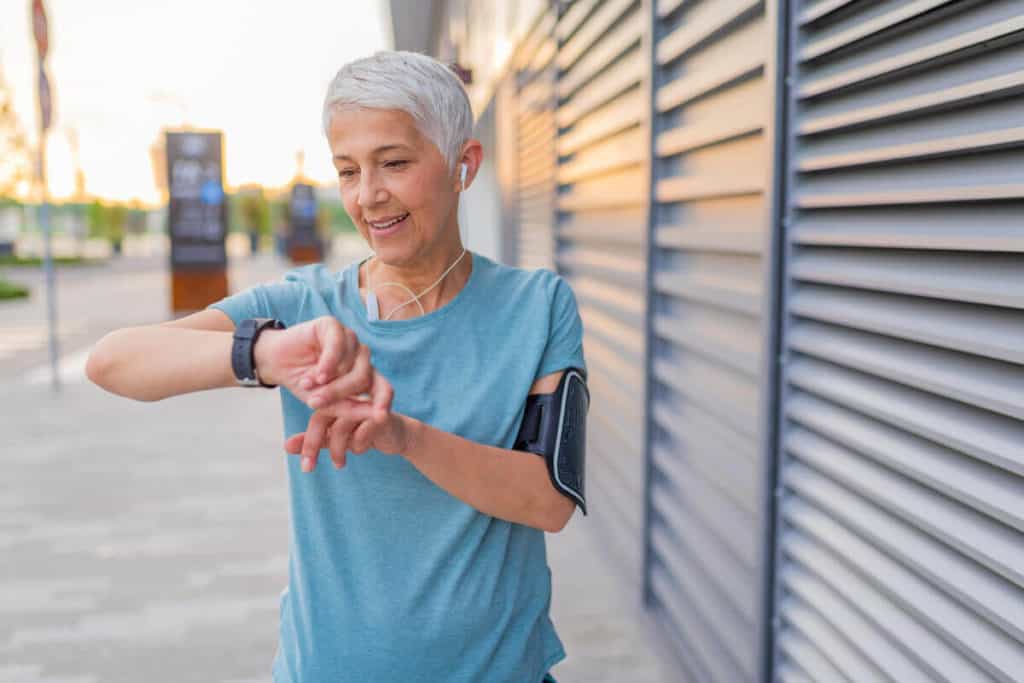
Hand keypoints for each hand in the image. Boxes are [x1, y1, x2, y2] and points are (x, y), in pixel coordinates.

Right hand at [253, 316, 380, 407]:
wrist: (276, 363)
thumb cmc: (303, 383)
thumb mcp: (324, 402)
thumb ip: (349, 409)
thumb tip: (378, 417)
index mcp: (364, 375)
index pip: (384, 387)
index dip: (384, 401)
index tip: (381, 416)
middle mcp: (360, 356)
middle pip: (363, 377)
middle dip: (339, 393)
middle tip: (315, 402)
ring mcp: (349, 340)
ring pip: (351, 363)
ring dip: (329, 380)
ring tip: (306, 386)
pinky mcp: (333, 326)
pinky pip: (338, 346)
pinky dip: (328, 363)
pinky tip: (316, 374)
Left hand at [284, 392, 414, 472]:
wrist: (396, 434)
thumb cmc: (362, 432)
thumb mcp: (336, 437)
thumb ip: (314, 439)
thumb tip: (286, 447)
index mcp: (336, 399)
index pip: (316, 416)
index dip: (307, 440)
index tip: (305, 465)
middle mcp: (348, 398)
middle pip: (323, 417)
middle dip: (314, 445)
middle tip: (308, 468)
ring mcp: (365, 405)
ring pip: (341, 427)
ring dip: (338, 450)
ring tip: (339, 464)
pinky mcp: (381, 415)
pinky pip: (362, 433)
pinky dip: (358, 446)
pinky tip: (360, 450)